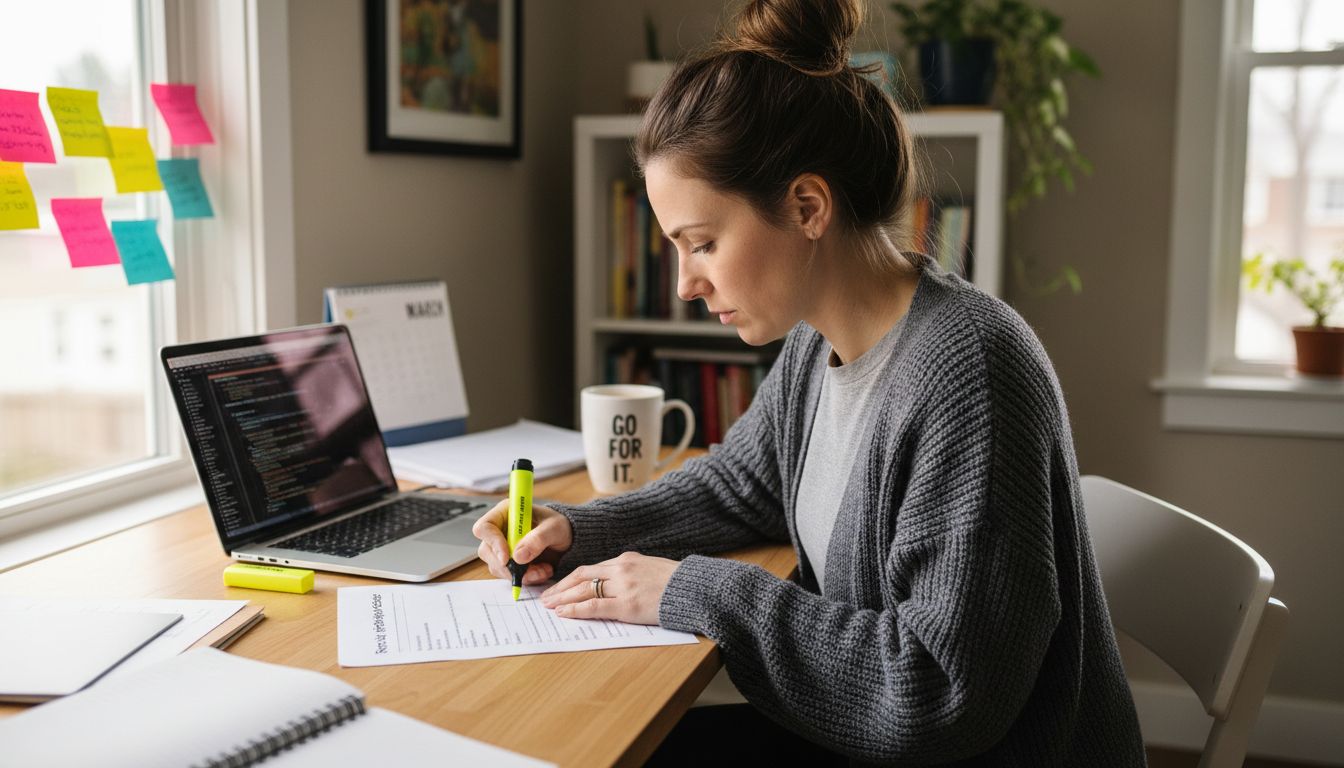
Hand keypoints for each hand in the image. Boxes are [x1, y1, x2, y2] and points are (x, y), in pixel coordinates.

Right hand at [472, 501, 572, 585]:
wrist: (568, 539)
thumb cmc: (559, 526)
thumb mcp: (554, 528)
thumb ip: (538, 539)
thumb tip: (518, 556)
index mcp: (505, 512)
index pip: (484, 527)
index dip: (493, 543)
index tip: (507, 558)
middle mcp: (499, 529)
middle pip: (487, 551)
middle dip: (509, 566)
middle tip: (532, 570)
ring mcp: (502, 547)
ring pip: (497, 567)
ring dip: (521, 574)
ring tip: (544, 570)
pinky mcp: (509, 562)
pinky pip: (509, 575)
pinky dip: (526, 578)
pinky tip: (542, 572)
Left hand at [540, 551, 678, 625]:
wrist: (694, 588)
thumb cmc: (678, 583)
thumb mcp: (652, 568)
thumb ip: (632, 573)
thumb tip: (617, 583)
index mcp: (626, 559)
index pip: (591, 568)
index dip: (572, 579)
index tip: (561, 586)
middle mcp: (621, 569)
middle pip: (581, 576)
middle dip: (561, 587)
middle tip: (546, 597)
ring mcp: (623, 587)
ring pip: (583, 590)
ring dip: (562, 598)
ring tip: (548, 606)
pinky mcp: (627, 605)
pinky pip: (594, 607)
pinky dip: (575, 610)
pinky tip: (563, 613)